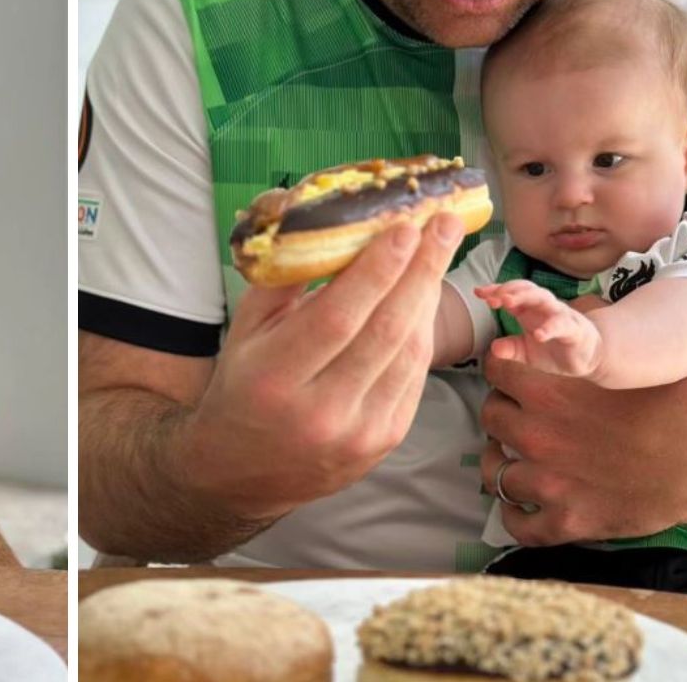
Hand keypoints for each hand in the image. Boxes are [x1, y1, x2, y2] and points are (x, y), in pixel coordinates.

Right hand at [181, 215, 463, 523]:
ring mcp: (357, 433)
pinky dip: (422, 330)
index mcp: (273, 378)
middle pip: (384, 331)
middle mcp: (319, 411)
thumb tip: (324, 217)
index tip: (405, 226)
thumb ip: (284, 277)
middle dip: (421, 270)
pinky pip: (414, 376)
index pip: (337, 317)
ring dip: (429, 295)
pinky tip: (423, 295)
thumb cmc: (244, 384)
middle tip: (445, 223)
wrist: (241, 470)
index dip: (377, 270)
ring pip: (408, 353)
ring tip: (440, 249)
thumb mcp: (246, 329)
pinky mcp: (384, 442)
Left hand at [476, 281, 603, 378]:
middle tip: (493, 297)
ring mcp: (561, 316)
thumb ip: (510, 348)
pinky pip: (563, 324)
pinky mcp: (575, 330)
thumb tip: (494, 348)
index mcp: (529, 310)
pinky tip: (539, 334)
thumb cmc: (553, 348)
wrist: (586, 358)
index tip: (478, 292)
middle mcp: (544, 307)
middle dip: (509, 290)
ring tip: (508, 303)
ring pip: (544, 299)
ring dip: (526, 298)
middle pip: (527, 290)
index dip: (496, 291)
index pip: (512, 293)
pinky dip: (550, 328)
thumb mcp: (527, 353)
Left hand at [479, 353, 686, 545]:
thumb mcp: (631, 359)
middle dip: (504, 412)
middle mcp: (541, 435)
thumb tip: (562, 308)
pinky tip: (524, 503)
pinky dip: (514, 513)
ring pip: (494, 471)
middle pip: (491, 416)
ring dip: (502, 462)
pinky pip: (516, 523)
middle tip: (522, 416)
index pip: (495, 369)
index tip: (514, 375)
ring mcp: (551, 482)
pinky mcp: (568, 521)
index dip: (504, 369)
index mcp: (552, 389)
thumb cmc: (680, 406)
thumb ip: (587, 335)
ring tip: (517, 458)